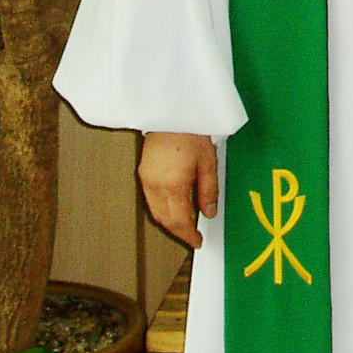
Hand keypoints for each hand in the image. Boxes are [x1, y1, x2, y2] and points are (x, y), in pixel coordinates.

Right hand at [139, 131, 218, 248]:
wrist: (171, 110)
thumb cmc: (191, 131)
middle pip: (165, 220)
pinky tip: (172, 208)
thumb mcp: (208, 161)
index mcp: (174, 184)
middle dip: (179, 233)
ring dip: (169, 223)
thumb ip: (209, 190)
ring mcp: (146, 179)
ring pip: (156, 213)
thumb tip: (209, 212)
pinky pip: (150, 201)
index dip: (189, 236)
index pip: (180, 221)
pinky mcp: (142, 173)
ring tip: (184, 226)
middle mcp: (156, 185)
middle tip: (192, 237)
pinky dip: (161, 211)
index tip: (197, 242)